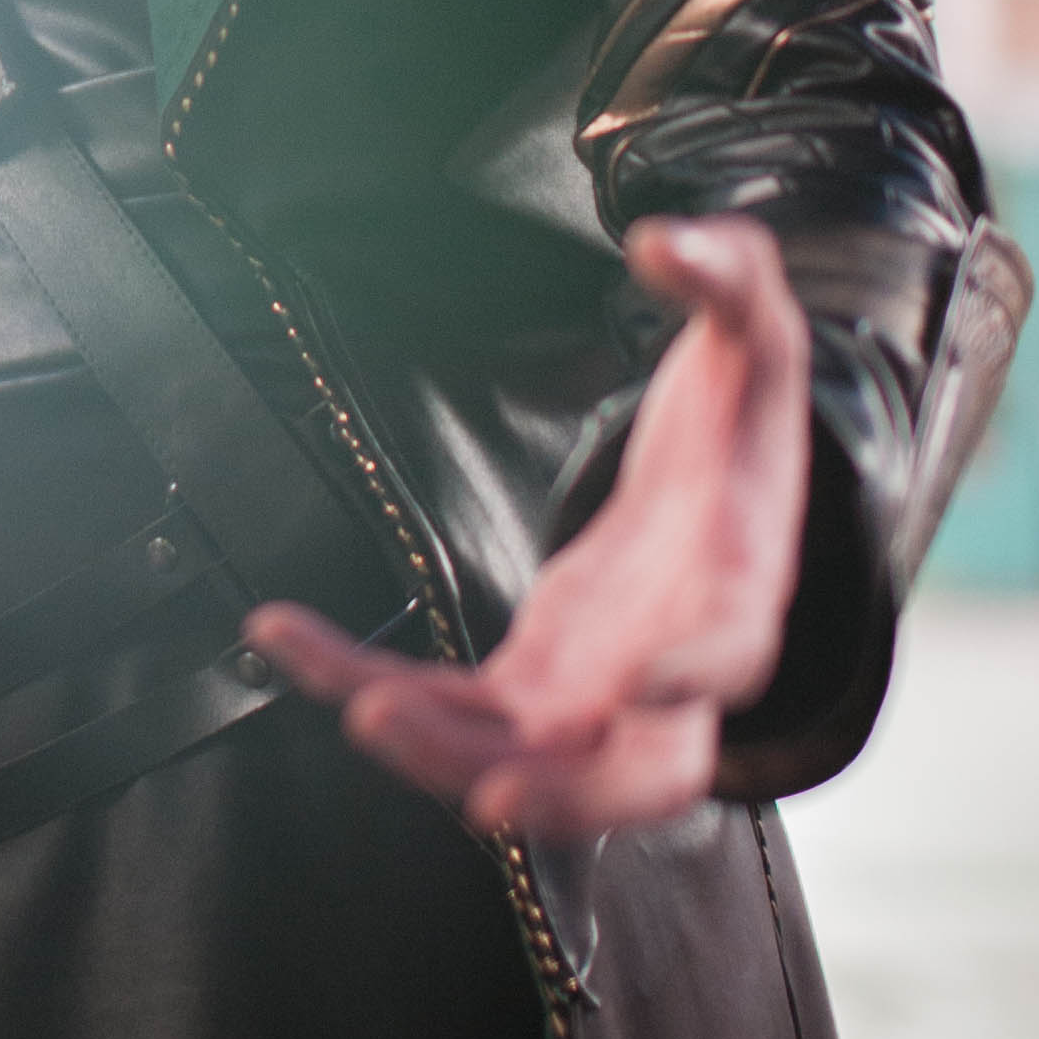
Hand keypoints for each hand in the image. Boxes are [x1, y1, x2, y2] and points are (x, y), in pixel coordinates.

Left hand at [245, 217, 812, 840]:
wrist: (724, 497)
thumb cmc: (744, 418)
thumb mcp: (757, 334)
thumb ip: (727, 275)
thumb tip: (661, 239)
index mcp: (736, 585)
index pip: (734, 649)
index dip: (701, 671)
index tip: (657, 682)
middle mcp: (672, 675)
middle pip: (637, 776)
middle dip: (567, 792)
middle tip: (488, 799)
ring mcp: (596, 697)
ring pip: (522, 765)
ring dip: (442, 755)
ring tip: (353, 704)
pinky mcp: (528, 687)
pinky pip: (439, 709)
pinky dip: (361, 681)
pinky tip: (281, 634)